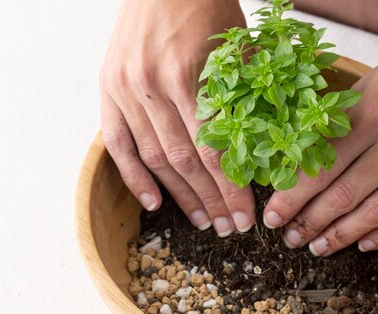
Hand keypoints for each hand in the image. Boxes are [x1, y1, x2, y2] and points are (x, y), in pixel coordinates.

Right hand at [99, 0, 253, 235]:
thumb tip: (269, 148)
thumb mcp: (237, 48)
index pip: (215, 149)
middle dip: (211, 200)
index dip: (231, 189)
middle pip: (185, 161)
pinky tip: (154, 204)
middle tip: (229, 229)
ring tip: (202, 223)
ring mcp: (125, 90)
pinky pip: (117, 144)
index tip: (246, 218)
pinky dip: (134, 177)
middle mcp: (153, 87)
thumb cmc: (207, 10)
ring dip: (180, 197)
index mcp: (190, 75)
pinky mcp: (107, 89)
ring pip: (155, 158)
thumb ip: (248, 96)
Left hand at [262, 9, 377, 255]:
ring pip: (375, 213)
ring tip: (318, 248)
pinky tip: (367, 244)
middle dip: (309, 223)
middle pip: (342, 196)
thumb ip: (345, 122)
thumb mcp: (375, 81)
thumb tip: (307, 159)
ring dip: (341, 236)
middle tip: (289, 239)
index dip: (292, 198)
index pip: (320, 167)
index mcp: (373, 113)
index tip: (273, 216)